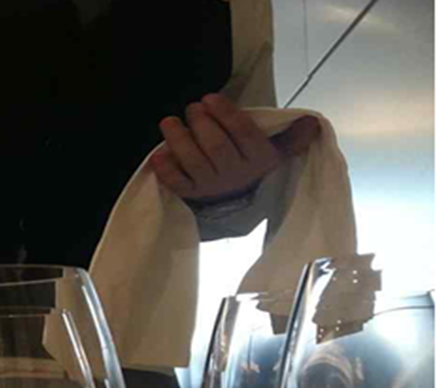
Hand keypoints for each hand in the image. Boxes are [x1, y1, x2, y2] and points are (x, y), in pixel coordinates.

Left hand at [151, 93, 321, 202]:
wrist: (239, 205)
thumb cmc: (253, 168)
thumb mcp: (275, 154)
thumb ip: (291, 138)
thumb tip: (313, 122)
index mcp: (258, 159)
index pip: (242, 132)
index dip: (225, 114)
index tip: (210, 98)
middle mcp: (235, 173)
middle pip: (215, 145)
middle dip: (201, 123)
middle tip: (192, 107)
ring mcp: (212, 186)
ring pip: (193, 161)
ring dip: (179, 139)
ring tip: (169, 122)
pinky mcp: (192, 195)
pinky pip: (177, 182)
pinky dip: (166, 169)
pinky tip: (159, 153)